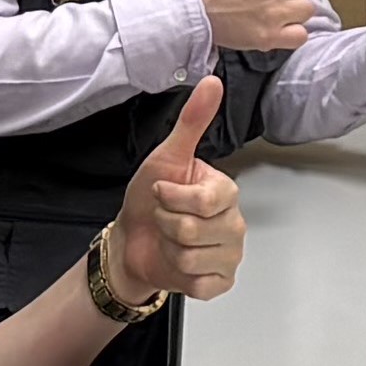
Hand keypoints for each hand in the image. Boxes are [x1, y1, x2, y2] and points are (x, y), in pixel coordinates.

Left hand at [102, 80, 243, 305]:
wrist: (131, 240)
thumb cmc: (148, 200)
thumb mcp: (166, 157)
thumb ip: (191, 122)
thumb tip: (212, 82)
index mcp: (226, 192)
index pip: (205, 200)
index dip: (173, 198)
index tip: (163, 193)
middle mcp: (235, 223)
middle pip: (194, 230)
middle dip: (166, 223)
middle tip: (165, 218)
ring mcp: (230, 254)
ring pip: (193, 257)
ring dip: (169, 248)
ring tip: (169, 240)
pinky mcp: (220, 282)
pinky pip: (199, 282)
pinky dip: (180, 274)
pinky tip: (178, 262)